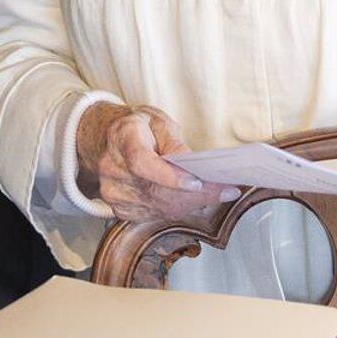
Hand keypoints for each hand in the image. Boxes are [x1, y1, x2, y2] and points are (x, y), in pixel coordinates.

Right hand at [74, 103, 236, 224]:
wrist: (110, 140)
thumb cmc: (138, 128)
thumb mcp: (158, 122)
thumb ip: (174, 142)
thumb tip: (192, 165)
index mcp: (121, 139)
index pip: (142, 163)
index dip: (170, 177)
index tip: (198, 182)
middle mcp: (112, 168)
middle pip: (156, 191)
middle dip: (196, 195)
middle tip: (226, 190)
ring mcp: (113, 192)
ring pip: (159, 207)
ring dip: (190, 203)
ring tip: (215, 193)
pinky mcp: (120, 208)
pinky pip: (155, 215)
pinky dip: (177, 209)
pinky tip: (190, 198)